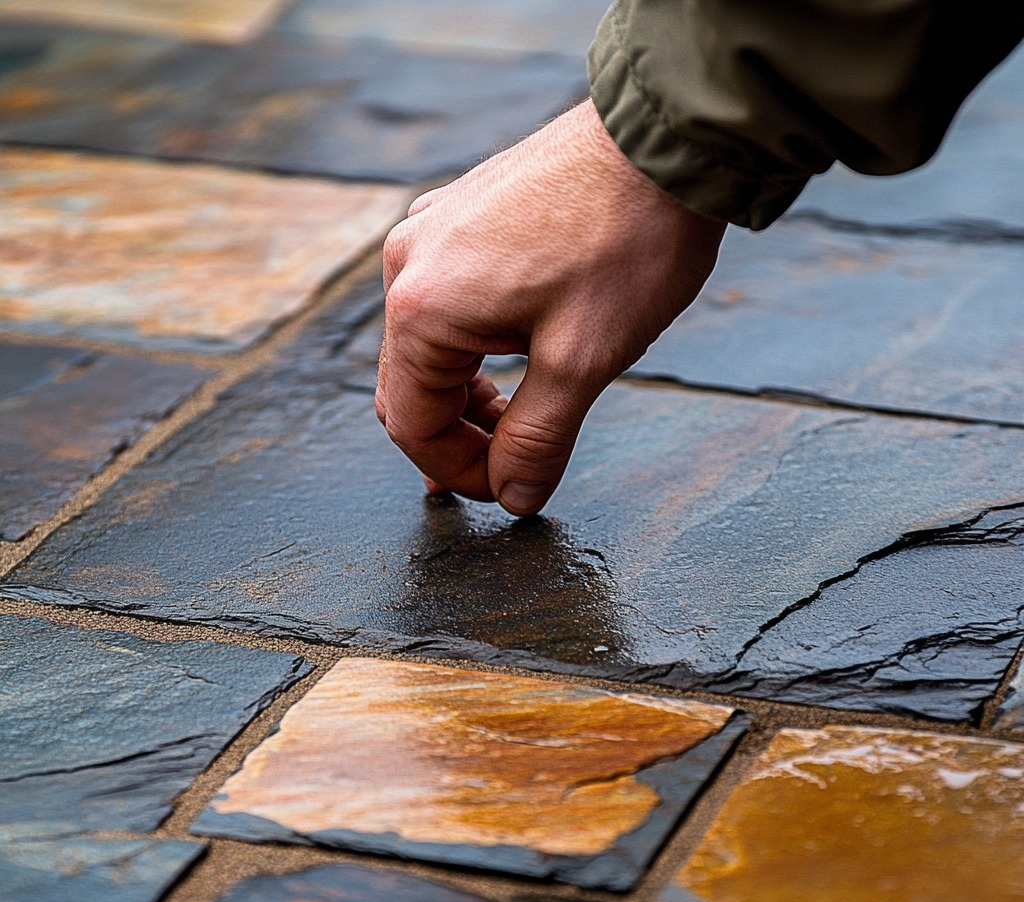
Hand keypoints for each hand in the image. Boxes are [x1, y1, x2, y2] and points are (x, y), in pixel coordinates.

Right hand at [377, 99, 725, 515]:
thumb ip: (537, 440)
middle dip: (459, 437)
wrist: (662, 137)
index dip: (459, 472)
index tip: (511, 490)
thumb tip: (513, 496)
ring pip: (427, 346)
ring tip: (519, 417)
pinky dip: (473, 347)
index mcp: (422, 307)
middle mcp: (409, 265)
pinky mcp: (461, 216)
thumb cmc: (626, 242)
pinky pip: (445, 302)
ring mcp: (432, 232)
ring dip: (467, 394)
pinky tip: (517, 355)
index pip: (412, 425)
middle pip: (409, 387)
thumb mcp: (582, 362)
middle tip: (511, 467)